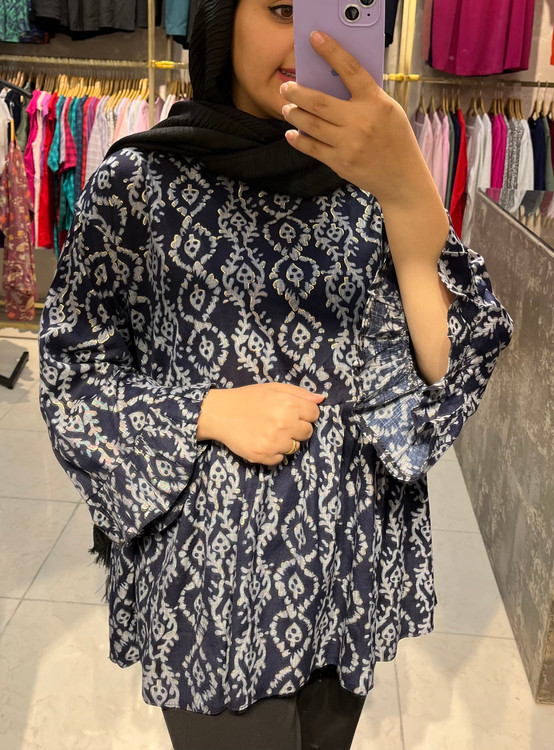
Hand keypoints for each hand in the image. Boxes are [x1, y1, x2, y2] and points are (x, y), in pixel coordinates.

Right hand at [197, 383, 325, 465]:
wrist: (221, 413)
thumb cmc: (249, 398)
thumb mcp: (274, 388)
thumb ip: (300, 393)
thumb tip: (321, 400)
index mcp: (289, 405)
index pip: (314, 415)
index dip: (305, 414)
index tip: (293, 413)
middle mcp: (284, 424)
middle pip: (307, 433)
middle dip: (297, 428)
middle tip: (279, 422)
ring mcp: (274, 442)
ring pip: (295, 447)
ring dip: (285, 441)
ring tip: (269, 431)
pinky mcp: (263, 456)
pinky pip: (280, 459)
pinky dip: (273, 453)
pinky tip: (262, 441)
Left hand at [280, 31, 430, 207]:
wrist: (402, 177)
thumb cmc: (395, 139)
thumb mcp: (389, 110)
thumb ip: (365, 96)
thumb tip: (332, 83)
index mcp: (375, 102)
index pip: (350, 70)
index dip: (331, 51)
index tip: (315, 38)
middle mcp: (360, 122)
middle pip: (319, 101)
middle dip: (297, 92)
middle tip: (286, 88)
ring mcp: (348, 144)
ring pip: (311, 124)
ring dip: (294, 114)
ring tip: (287, 108)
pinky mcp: (340, 162)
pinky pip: (311, 148)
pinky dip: (298, 139)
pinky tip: (292, 133)